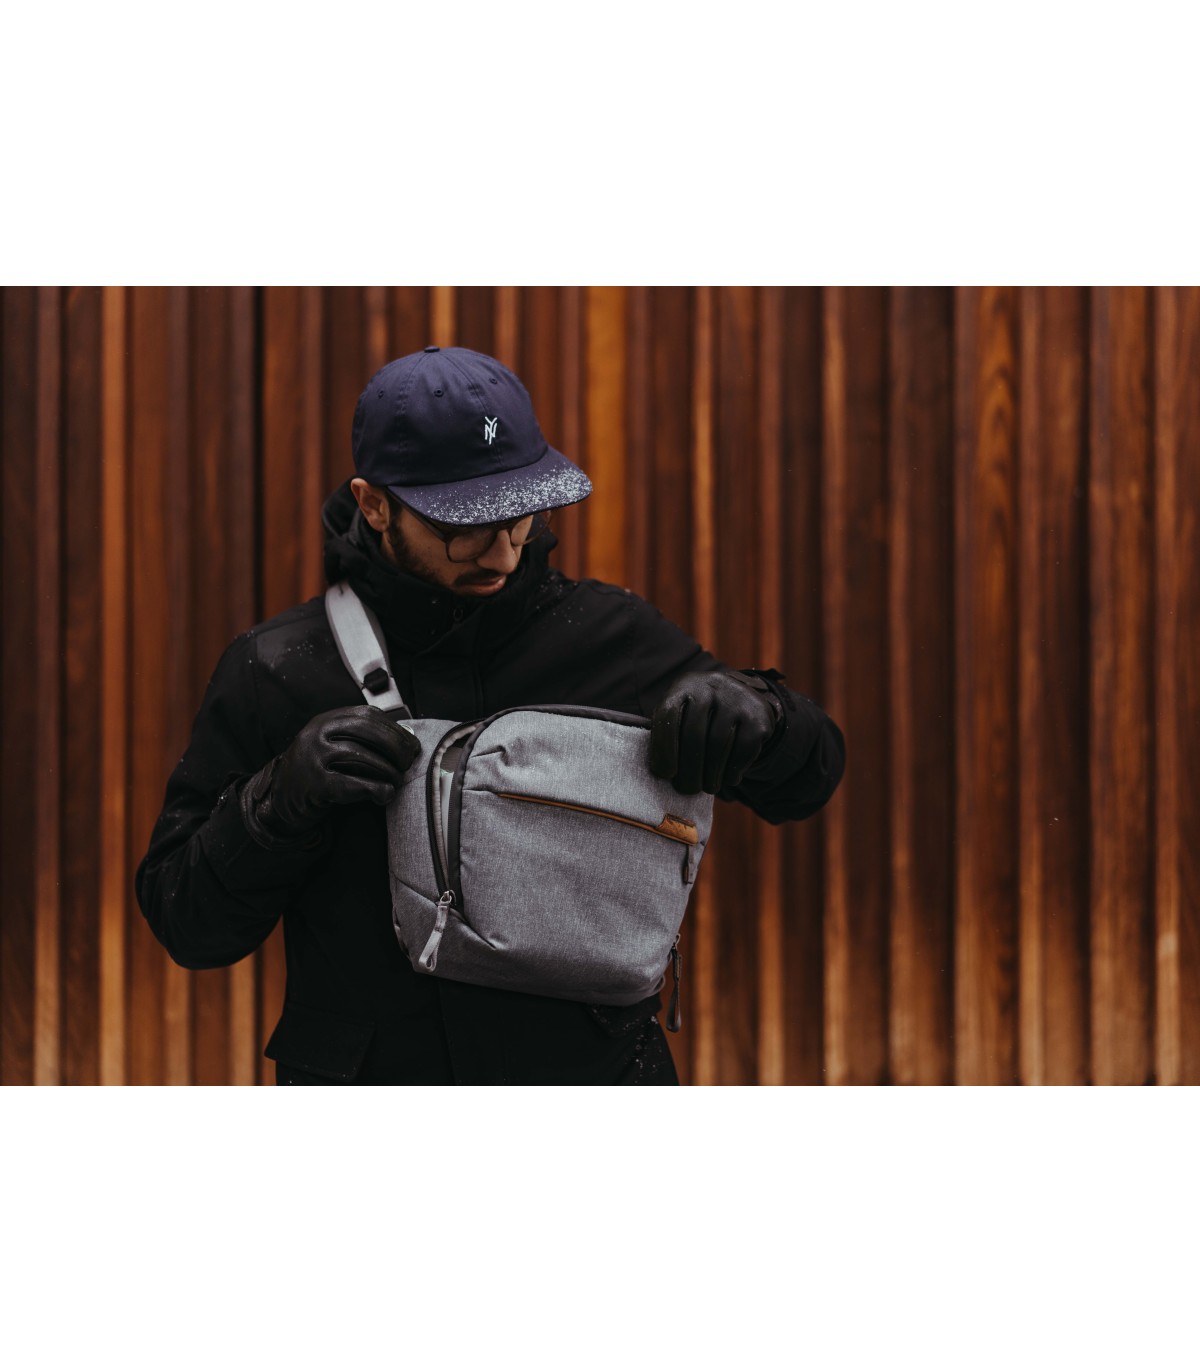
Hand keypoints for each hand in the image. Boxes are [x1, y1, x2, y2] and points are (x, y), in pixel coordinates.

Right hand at [241, 705, 420, 842]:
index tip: (412, 745)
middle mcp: (317, 733)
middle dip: (396, 747)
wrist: (282, 798)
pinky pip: (352, 784)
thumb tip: (409, 737)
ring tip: (397, 782)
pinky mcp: (314, 784)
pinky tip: (384, 794)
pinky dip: (374, 789)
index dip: (395, 730)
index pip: (368, 715)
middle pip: (368, 731)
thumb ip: (364, 738)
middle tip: (408, 763)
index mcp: (326, 720)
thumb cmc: (319, 770)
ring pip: (363, 757)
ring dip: (388, 771)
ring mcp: (313, 757)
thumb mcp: (335, 745)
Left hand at [649, 671, 779, 795]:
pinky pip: (743, 750)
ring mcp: (736, 698)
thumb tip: (662, 774)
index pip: (669, 715)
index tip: (665, 774)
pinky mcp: (758, 715)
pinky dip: (733, 770)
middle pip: (694, 734)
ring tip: (707, 787)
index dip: (664, 747)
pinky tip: (727, 779)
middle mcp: (710, 686)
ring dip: (711, 774)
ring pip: (719, 744)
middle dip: (689, 769)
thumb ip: (667, 736)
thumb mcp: (681, 714)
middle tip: (686, 790)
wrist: (741, 697)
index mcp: (684, 686)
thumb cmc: (699, 715)